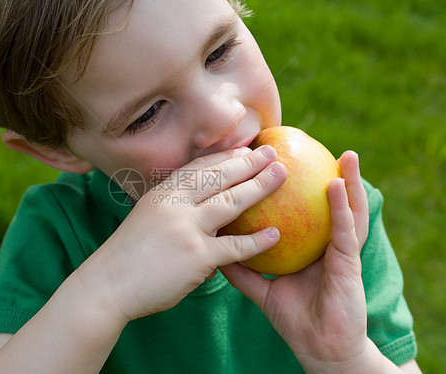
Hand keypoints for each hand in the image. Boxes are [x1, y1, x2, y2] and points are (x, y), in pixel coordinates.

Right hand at [73, 145, 286, 322]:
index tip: (246, 149)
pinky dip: (256, 241)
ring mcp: (185, 228)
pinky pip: (234, 246)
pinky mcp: (196, 256)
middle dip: (249, 162)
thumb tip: (201, 206)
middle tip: (273, 154)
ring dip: (260, 186)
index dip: (226, 156)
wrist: (107, 285)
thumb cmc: (127, 256)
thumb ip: (173, 208)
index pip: (199, 167)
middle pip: (219, 177)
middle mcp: (174, 204)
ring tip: (282, 176)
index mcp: (162, 193)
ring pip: (230, 202)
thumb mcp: (147, 218)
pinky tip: (276, 234)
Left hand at [221, 151, 370, 370]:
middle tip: (306, 148)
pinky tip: (336, 184)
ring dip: (347, 180)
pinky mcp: (349, 264)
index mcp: (307, 247)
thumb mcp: (264, 290)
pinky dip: (342, 207)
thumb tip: (215, 252)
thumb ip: (243, 270)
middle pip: (321, 204)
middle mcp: (325, 244)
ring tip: (345, 154)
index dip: (287, 187)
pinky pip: (345, 231)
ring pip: (346, 209)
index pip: (299, 211)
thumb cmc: (296, 318)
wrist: (320, 348)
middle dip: (318, 174)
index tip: (271, 161)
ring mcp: (340, 252)